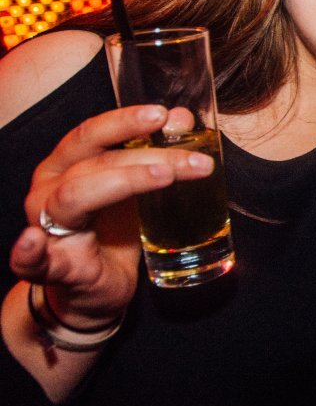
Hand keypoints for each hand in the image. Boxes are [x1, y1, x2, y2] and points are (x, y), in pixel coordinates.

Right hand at [11, 105, 213, 327]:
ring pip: (76, 195)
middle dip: (151, 155)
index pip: (93, 134)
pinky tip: (32, 241)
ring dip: (126, 181)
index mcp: (67, 165)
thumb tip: (182, 119)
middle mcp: (50, 189)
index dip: (126, 121)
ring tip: (165, 176)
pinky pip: (31, 260)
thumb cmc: (113, 234)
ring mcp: (45, 226)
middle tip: (196, 161)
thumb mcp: (139, 192)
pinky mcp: (50, 266)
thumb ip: (158, 154)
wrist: (96, 291)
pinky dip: (28, 251)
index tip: (164, 115)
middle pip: (97, 161)